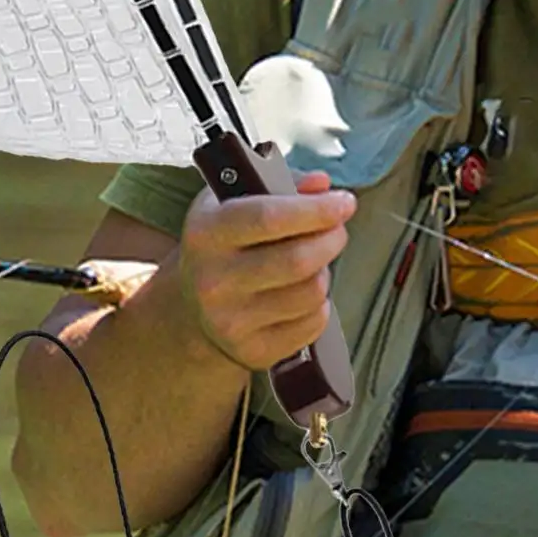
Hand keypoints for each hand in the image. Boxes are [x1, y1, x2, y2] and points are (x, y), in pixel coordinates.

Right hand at [178, 171, 354, 372]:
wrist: (192, 307)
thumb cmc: (225, 243)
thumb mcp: (237, 202)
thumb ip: (281, 185)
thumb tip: (321, 185)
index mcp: (207, 233)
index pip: (269, 218)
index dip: (316, 209)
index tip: (345, 202)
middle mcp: (214, 280)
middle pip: (298, 260)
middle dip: (331, 239)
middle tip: (337, 231)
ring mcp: (231, 321)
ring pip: (311, 292)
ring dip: (324, 272)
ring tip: (313, 263)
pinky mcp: (253, 351)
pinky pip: (313, 324)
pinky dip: (320, 305)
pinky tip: (303, 294)